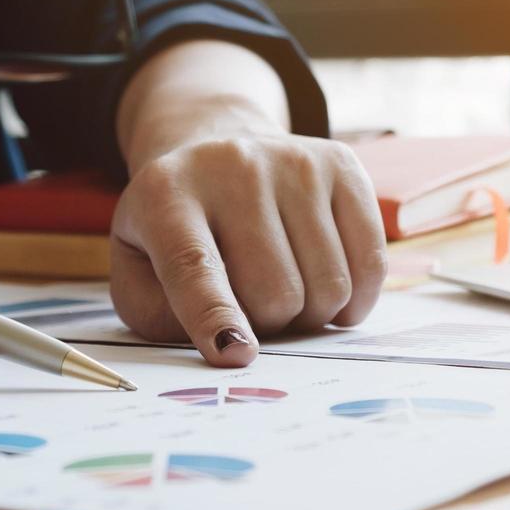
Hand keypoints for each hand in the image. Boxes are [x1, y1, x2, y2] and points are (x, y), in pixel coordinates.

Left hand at [110, 133, 387, 366]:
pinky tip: (325, 285)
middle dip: (269, 324)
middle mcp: (232, 165)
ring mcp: (293, 161)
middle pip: (275, 291)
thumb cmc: (174, 234)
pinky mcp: (341, 164)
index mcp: (165, 193)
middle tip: (253, 308)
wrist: (214, 155)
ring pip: (328, 284)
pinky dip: (354, 298)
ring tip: (284, 288)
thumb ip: (161, 317)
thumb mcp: (138, 272)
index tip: (236, 354)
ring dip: (310, 313)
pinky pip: (370, 262)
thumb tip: (226, 346)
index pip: (195, 265)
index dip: (216, 316)